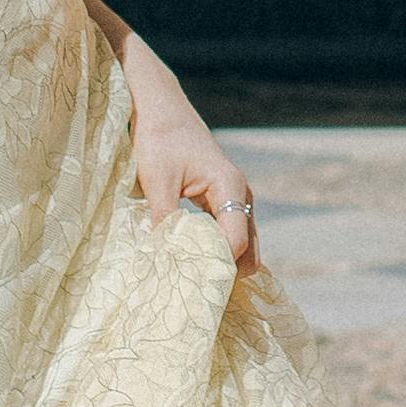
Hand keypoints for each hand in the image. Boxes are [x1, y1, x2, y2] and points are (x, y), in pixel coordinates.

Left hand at [123, 50, 256, 272]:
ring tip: (198, 287)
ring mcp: (234, 195)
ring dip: (223, 262)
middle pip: (248, 246)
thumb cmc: (158, 139)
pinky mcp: (222, 197)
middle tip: (201, 298)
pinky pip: (230, 231)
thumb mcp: (157, 181)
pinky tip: (197, 265)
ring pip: (242, 241)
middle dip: (227, 272)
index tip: (193, 287)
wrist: (160, 108)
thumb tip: (167, 260)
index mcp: (229, 186)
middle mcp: (240, 192)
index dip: (218, 267)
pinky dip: (218, 250)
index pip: (236, 240)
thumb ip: (166, 220)